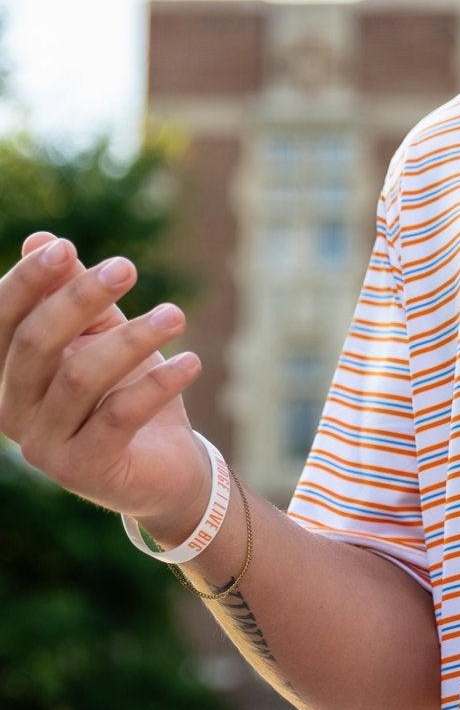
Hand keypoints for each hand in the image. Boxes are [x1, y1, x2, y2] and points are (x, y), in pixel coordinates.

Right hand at [0, 231, 206, 535]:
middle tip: (127, 266)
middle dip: (79, 299)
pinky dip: (157, 384)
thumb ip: (70, 293)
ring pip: (79, 378)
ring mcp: (42, 445)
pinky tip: (191, 361)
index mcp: (4, 371)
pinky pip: (118, 416)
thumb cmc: (124, 389)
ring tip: (176, 314)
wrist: (164, 466)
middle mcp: (10, 409)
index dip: (27, 281)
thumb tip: (40, 239)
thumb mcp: (99, 335)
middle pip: (35, 343)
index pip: (1, 319)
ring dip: (132, 339)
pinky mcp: (83, 470)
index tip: (65, 246)